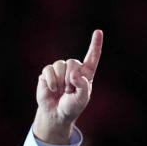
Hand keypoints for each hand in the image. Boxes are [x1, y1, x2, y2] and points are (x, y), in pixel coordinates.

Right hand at [32, 30, 102, 144]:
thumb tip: (74, 74)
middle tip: (70, 91)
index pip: (92, 56)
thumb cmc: (73, 106)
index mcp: (86, 73)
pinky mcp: (47, 73)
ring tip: (62, 91)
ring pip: (60, 65)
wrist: (57, 113)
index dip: (95, 44)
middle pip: (73, 62)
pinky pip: (49, 70)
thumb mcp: (82, 98)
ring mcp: (60, 69)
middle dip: (71, 79)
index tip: (98, 32)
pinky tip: (53, 89)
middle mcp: (73, 69)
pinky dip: (52, 81)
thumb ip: (82, 85)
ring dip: (61, 82)